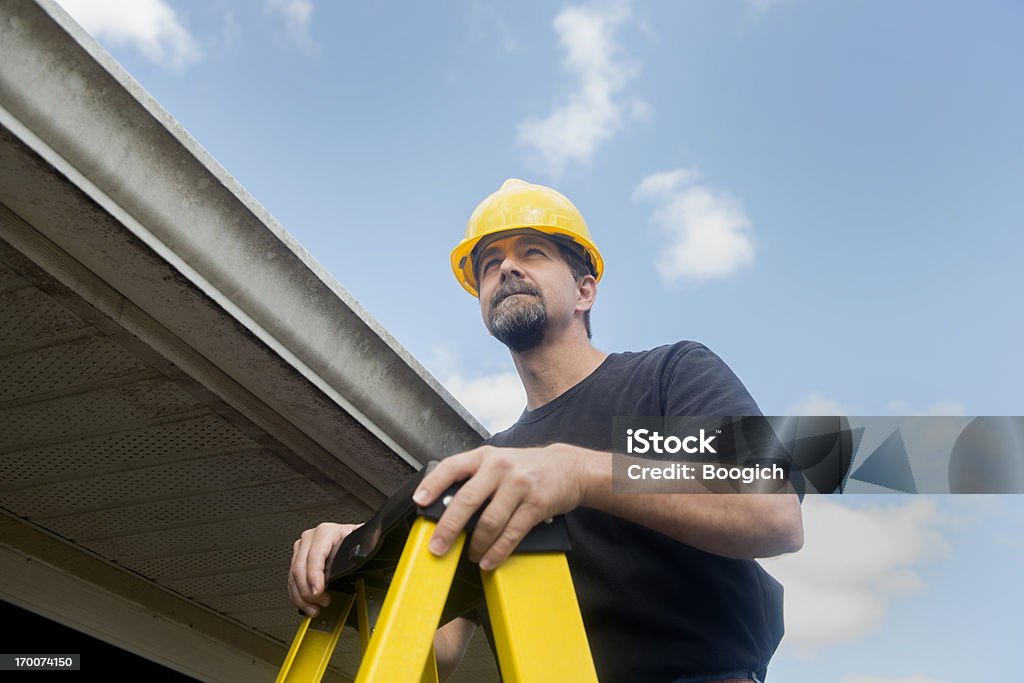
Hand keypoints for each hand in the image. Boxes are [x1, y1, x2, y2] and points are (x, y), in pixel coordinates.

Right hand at [288, 522, 361, 616]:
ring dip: (301, 597)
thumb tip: (371, 554)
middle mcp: (311, 538)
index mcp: (326, 532)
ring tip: (314, 608)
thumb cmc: (354, 541)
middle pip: (300, 568)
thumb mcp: (360, 542)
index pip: (314, 556)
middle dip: (308, 591)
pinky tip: (306, 604)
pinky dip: (297, 596)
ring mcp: (301, 548)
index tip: (318, 592)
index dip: (314, 577)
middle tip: (319, 603)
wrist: (348, 538)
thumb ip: (363, 549)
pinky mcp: (297, 559)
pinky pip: (291, 580)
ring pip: (293, 576)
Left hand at [412, 444, 588, 570]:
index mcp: (484, 456)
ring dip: (476, 544)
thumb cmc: (527, 468)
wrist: (568, 467)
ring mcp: (519, 485)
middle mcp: (499, 467)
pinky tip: (489, 559)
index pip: (451, 467)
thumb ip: (475, 479)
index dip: (433, 484)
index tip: (419, 501)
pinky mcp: (536, 504)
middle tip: (437, 547)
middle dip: (448, 528)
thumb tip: (444, 509)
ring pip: (489, 521)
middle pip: (467, 500)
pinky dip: (497, 551)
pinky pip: (511, 533)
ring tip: (470, 555)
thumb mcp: (498, 462)